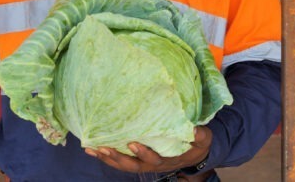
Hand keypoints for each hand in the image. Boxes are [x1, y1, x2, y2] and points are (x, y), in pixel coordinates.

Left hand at [85, 126, 211, 174]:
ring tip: (91, 149)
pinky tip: (95, 148)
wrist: (194, 152)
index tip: (133, 143)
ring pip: (124, 165)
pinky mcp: (139, 157)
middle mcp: (153, 163)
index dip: (143, 153)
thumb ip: (200, 135)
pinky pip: (121, 160)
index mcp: (167, 159)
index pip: (154, 159)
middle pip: (133, 166)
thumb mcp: (203, 139)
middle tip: (104, 148)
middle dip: (118, 158)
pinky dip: (108, 155)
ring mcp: (144, 162)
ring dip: (108, 158)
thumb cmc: (197, 143)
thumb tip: (194, 129)